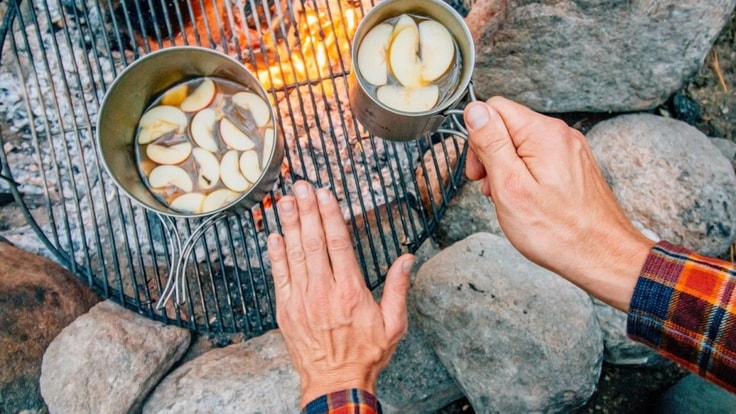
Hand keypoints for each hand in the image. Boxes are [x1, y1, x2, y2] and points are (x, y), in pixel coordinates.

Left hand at [268, 181, 413, 406]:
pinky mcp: (286, 310)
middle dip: (307, 210)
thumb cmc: (366, 354)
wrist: (335, 383)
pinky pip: (279, 276)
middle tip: (300, 186)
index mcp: (350, 291)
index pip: (337, 243)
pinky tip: (274, 235)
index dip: (329, 214)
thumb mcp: (393, 325)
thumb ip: (398, 289)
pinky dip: (276, 254)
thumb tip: (407, 259)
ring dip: (290, 224)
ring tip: (286, 201)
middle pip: (312, 241)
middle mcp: (323, 291)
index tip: (324, 194)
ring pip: (294, 254)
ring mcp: (301, 300)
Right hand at [463, 97, 654, 310]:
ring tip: (511, 201)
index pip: (495, 108)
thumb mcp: (510, 186)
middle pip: (509, 126)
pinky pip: (540, 160)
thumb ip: (491, 143)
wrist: (603, 257)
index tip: (479, 171)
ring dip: (508, 170)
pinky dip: (526, 178)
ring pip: (523, 146)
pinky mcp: (575, 167)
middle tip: (493, 190)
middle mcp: (560, 135)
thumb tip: (475, 110)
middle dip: (492, 156)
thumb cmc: (557, 231)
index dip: (478, 138)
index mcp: (543, 133)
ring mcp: (571, 151)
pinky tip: (528, 202)